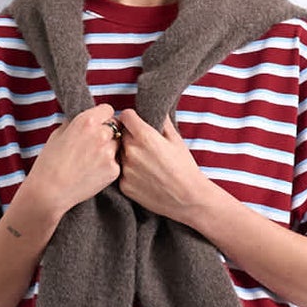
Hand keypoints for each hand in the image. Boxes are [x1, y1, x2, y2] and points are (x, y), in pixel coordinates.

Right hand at [27, 103, 122, 220]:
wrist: (49, 190)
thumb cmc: (49, 162)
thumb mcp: (58, 134)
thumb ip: (76, 123)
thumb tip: (86, 119)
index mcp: (87, 121)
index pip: (108, 110)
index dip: (103, 117)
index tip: (98, 125)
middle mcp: (101, 134)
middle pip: (115, 127)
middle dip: (107, 133)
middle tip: (94, 145)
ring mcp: (109, 153)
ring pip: (117, 145)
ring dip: (109, 149)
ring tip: (91, 160)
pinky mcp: (113, 170)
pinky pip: (116, 163)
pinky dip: (108, 166)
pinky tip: (93, 172)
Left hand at [115, 110, 222, 227]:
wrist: (188, 198)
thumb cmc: (185, 167)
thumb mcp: (176, 140)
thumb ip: (162, 121)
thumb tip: (154, 109)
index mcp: (144, 136)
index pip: (125, 116)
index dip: (131, 118)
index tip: (135, 123)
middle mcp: (131, 151)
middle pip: (120, 135)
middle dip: (129, 137)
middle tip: (144, 147)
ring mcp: (125, 170)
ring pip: (119, 154)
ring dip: (127, 156)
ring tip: (146, 165)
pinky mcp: (124, 186)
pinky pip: (121, 173)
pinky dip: (129, 173)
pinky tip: (144, 178)